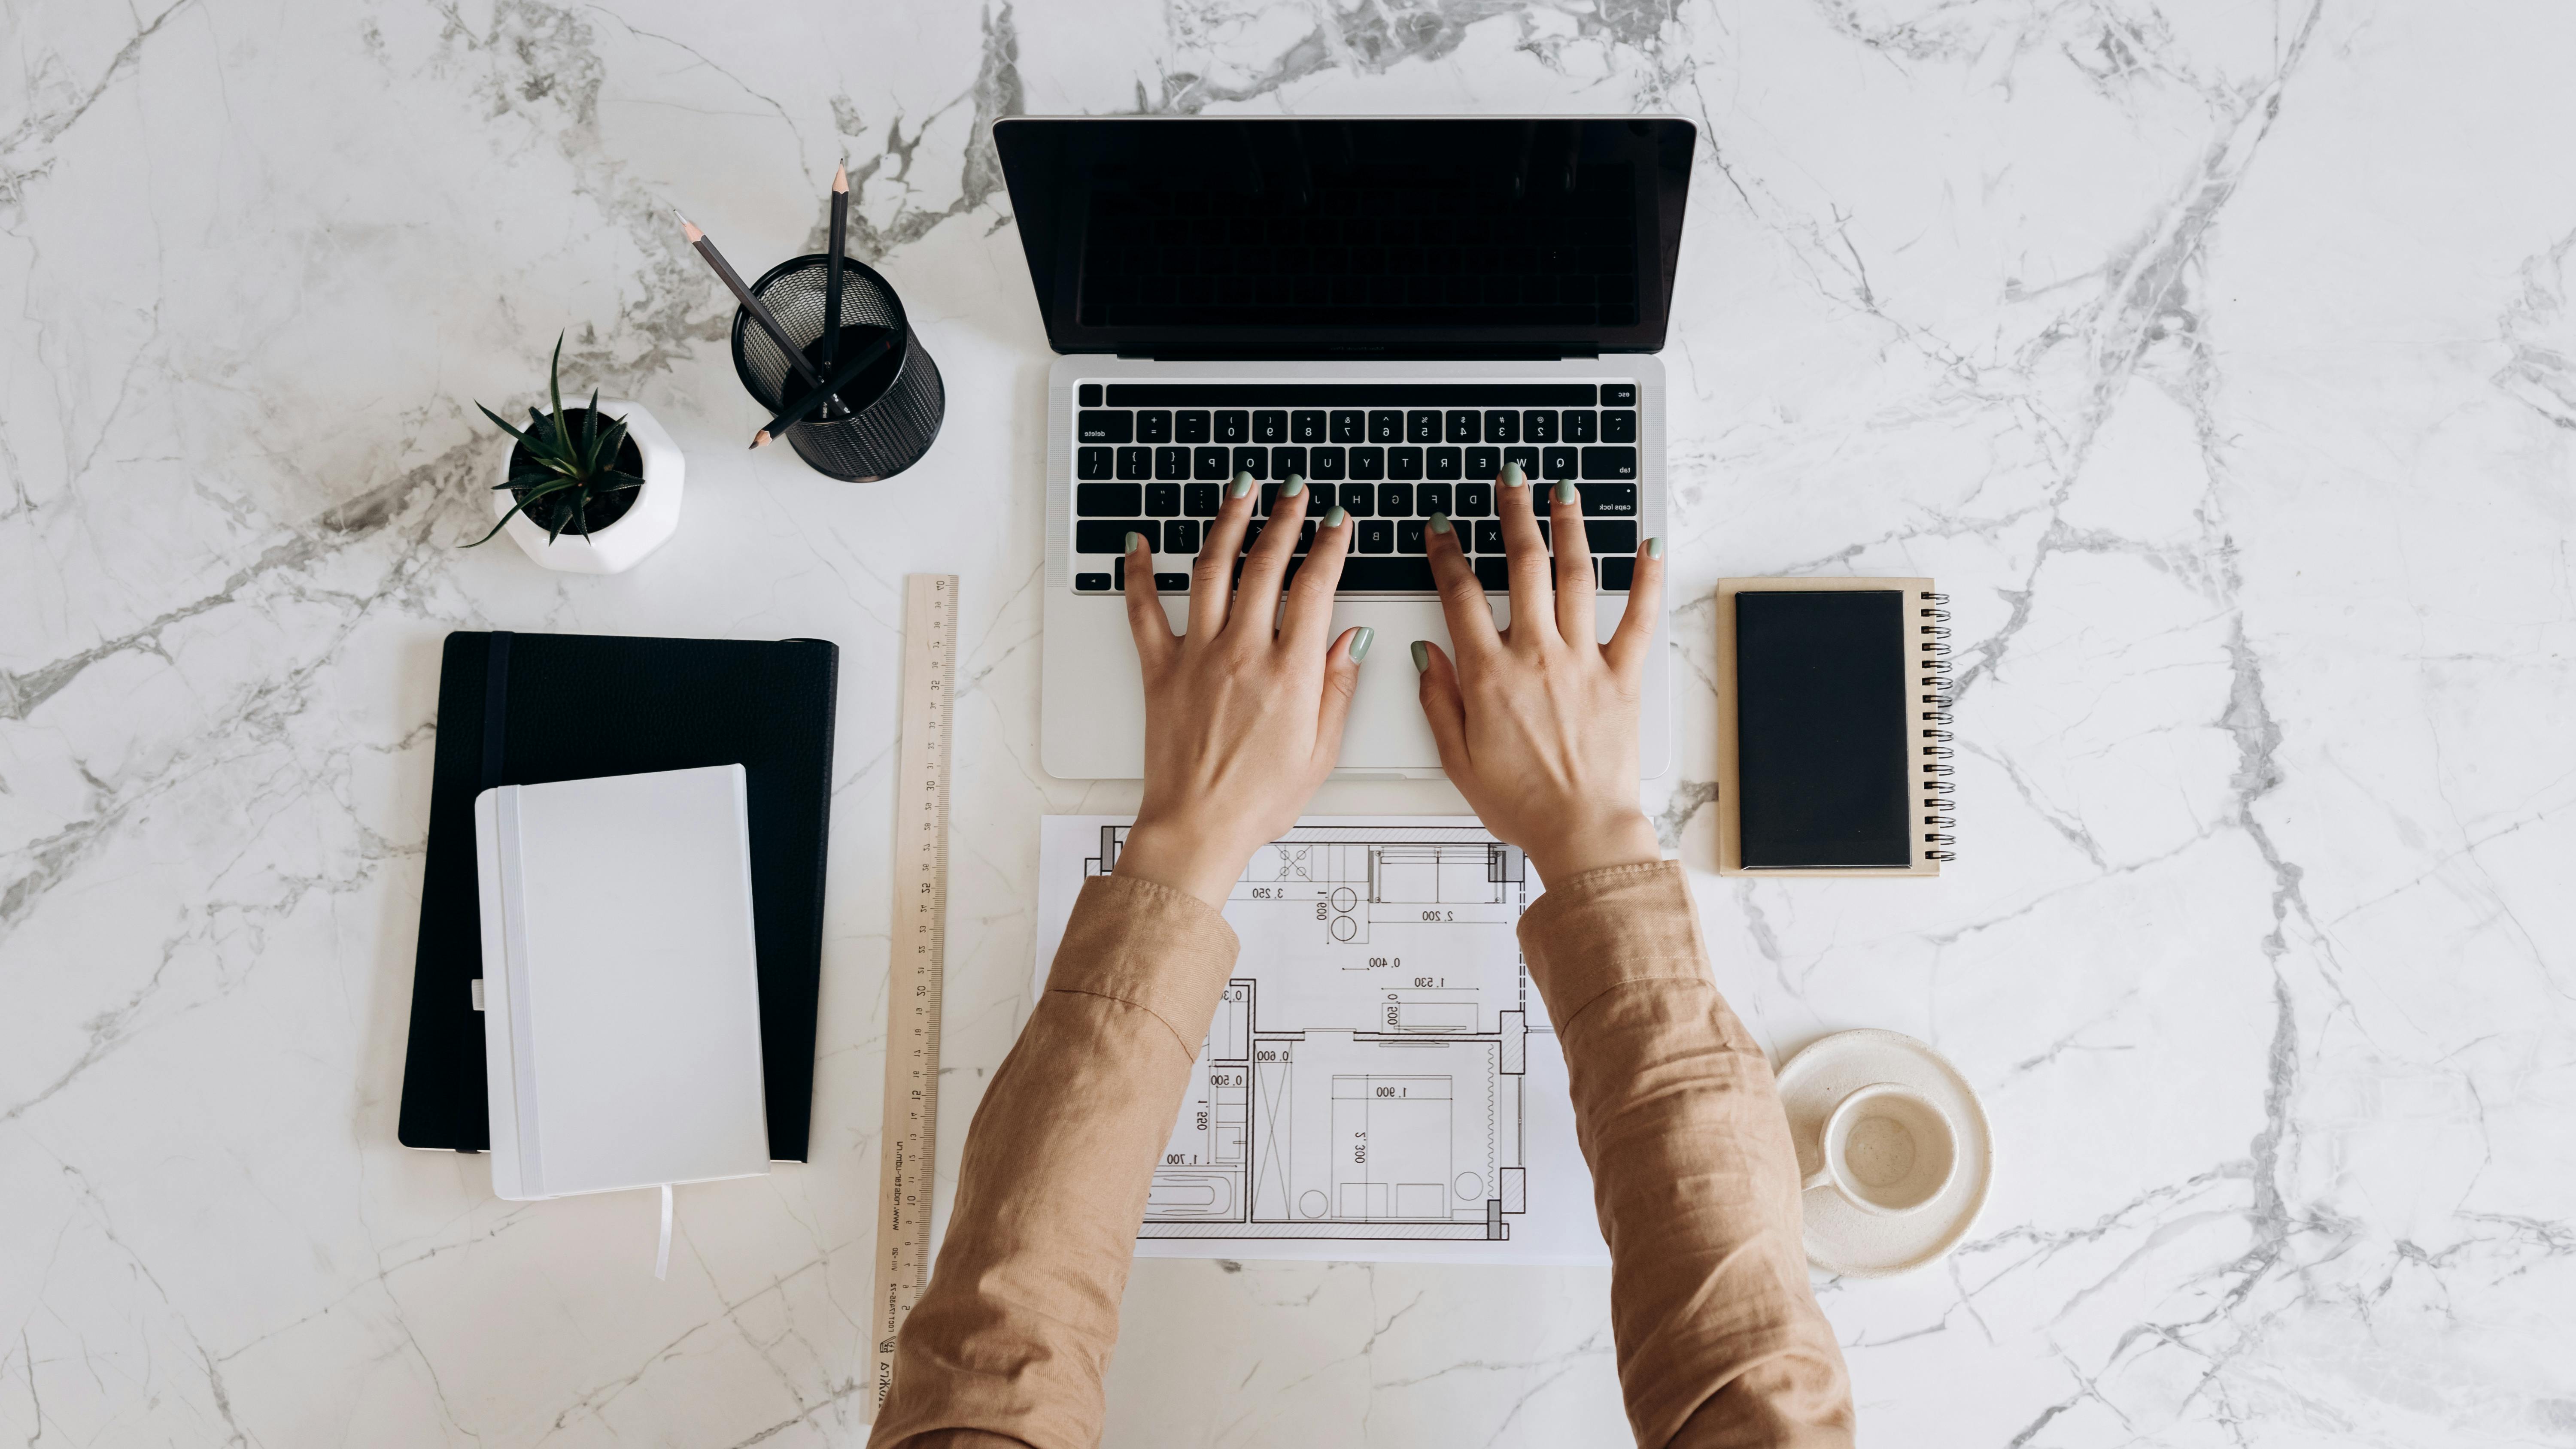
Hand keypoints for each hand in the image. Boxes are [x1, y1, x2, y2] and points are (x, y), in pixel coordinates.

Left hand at [1114, 473, 1370, 907]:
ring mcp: (1198, 657)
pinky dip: (1137, 574)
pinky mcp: (1160, 671)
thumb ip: (1337, 688)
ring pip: (1213, 571)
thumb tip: (1350, 638)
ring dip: (1228, 524)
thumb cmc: (1258, 801)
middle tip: (1294, 492)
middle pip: (1266, 566)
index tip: (1336, 522)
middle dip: (1284, 520)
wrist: (1197, 828)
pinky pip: (1144, 611)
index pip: (1316, 589)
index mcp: (1290, 673)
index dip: (1329, 547)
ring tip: (1240, 491)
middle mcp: (1243, 654)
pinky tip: (1136, 544)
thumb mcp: (1321, 751)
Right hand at [1415, 464, 1665, 883]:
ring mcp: (1583, 661)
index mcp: (1489, 675)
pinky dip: (1647, 578)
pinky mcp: (1622, 677)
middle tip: (1510, 480)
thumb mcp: (1457, 758)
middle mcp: (1536, 656)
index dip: (1447, 554)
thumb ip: (1438, 699)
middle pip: (1523, 566)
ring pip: (1576, 577)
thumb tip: (1427, 654)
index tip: (1442, 527)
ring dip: (1570, 527)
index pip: (1460, 595)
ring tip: (1564, 491)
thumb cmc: (1521, 805)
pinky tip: (1649, 544)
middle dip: (1513, 515)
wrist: (1581, 832)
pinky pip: (1639, 618)